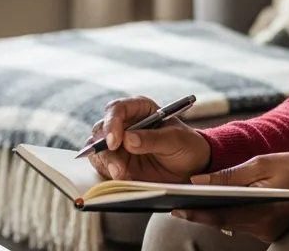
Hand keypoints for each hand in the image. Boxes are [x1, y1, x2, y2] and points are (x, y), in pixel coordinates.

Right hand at [86, 96, 210, 183]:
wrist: (191, 167)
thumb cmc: (186, 146)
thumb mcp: (175, 140)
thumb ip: (153, 139)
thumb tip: (128, 139)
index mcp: (140, 109)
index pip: (116, 109)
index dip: (111, 124)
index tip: (114, 142)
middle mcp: (125, 124)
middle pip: (100, 131)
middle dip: (105, 150)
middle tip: (118, 168)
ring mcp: (118, 144)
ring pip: (97, 150)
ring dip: (106, 164)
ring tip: (124, 176)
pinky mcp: (116, 162)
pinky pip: (102, 166)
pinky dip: (108, 174)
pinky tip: (125, 179)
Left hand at [171, 154, 288, 242]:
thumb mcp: (263, 164)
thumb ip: (230, 175)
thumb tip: (199, 180)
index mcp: (260, 210)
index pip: (218, 215)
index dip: (195, 213)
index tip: (175, 208)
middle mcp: (262, 227)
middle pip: (222, 223)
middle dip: (199, 214)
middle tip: (176, 206)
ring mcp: (267, 232)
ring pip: (233, 225)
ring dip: (214, 215)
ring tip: (194, 203)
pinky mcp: (271, 232)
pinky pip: (245, 225)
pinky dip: (231, 215)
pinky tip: (222, 205)